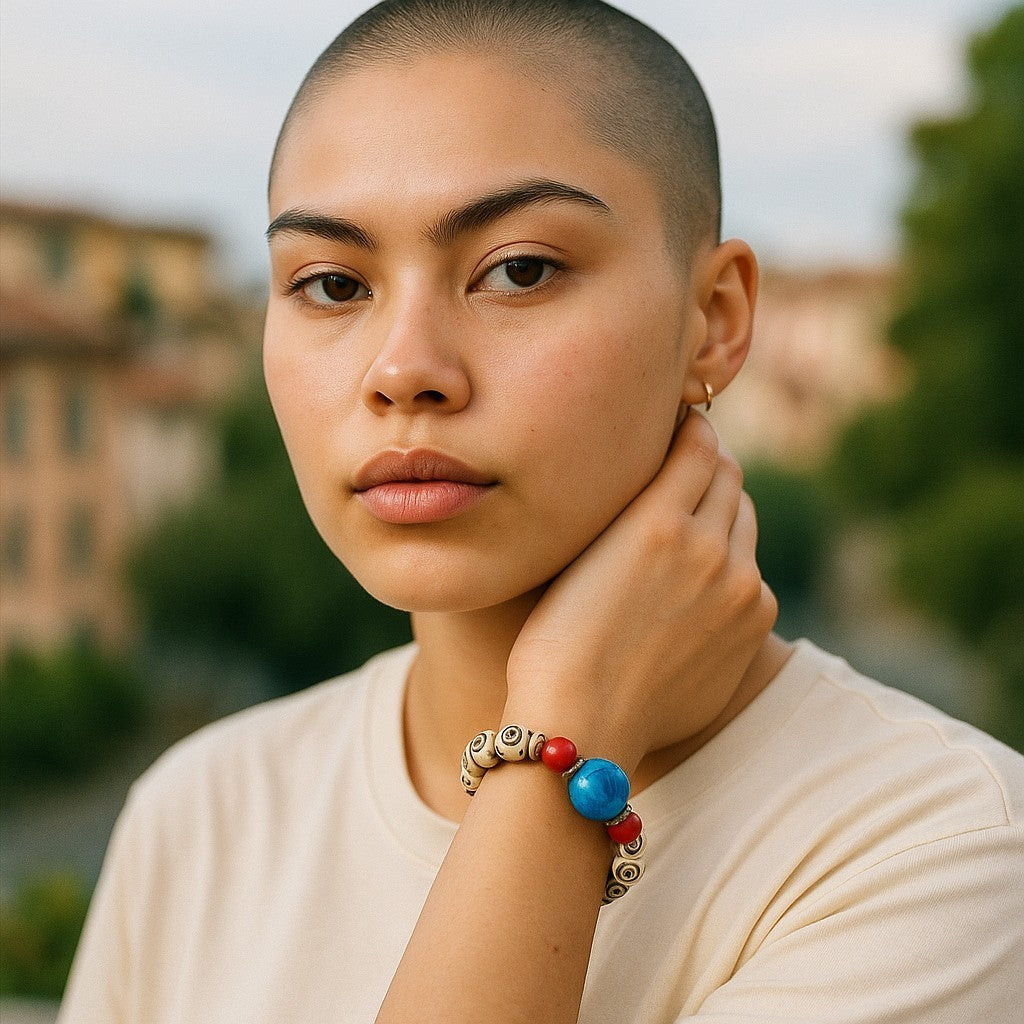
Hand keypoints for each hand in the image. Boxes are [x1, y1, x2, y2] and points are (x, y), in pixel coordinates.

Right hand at [504, 411, 777, 772]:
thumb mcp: (580, 552)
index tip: (674, 427)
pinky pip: (751, 572)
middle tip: (677, 473)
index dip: (687, 428)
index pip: (699, 441)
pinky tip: (691, 588)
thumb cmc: (557, 636)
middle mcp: (711, 547)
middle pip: (728, 475)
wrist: (583, 722)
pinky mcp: (753, 626)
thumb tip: (663, 462)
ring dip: (720, 514)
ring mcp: (740, 589)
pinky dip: (729, 566)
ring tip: (681, 533)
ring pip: (743, 521)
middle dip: (705, 467)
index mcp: (659, 520)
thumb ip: (631, 502)